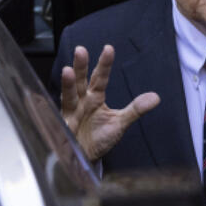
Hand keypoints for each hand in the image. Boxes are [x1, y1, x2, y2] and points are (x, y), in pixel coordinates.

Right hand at [60, 45, 159, 162]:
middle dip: (80, 66)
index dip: (104, 64)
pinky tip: (49, 102)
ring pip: (68, 95)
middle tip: (81, 50)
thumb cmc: (100, 138)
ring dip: (67, 83)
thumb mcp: (120, 123)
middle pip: (80, 81)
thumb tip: (156, 97)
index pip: (100, 78)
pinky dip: (56, 111)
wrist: (86, 157)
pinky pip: (59, 117)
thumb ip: (135, 109)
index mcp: (95, 98)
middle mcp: (81, 101)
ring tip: (67, 71)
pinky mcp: (63, 127)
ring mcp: (71, 113)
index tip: (108, 48)